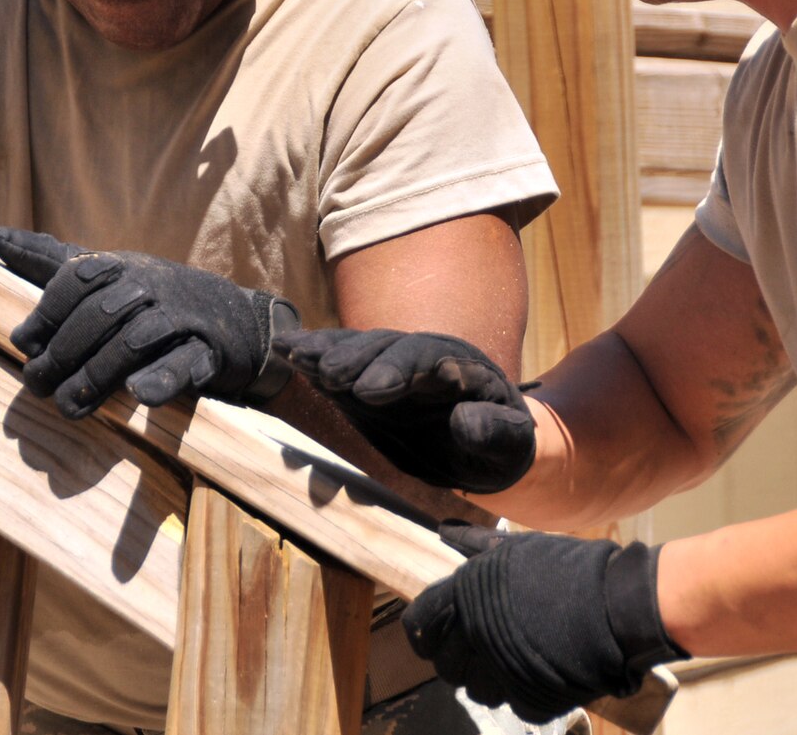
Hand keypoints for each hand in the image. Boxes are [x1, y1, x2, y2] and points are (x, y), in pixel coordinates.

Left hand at [0, 227, 300, 419]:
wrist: (238, 321)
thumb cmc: (155, 299)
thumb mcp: (107, 274)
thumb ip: (50, 260)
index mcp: (122, 267)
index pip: (76, 280)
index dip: (45, 312)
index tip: (23, 344)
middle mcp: (150, 286)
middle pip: (99, 314)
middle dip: (63, 351)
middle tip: (36, 385)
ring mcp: (181, 318)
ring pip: (134, 342)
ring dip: (97, 375)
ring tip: (70, 406)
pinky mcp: (208, 353)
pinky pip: (184, 364)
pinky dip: (160, 378)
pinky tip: (138, 394)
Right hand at [277, 328, 534, 492]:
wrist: (485, 446)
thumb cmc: (503, 448)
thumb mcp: (512, 445)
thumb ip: (496, 432)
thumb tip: (467, 420)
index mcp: (461, 367)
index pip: (427, 358)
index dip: (398, 370)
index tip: (370, 392)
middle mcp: (422, 356)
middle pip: (386, 347)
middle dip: (355, 359)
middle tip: (326, 375)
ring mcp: (391, 365)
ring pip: (358, 349)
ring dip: (326, 351)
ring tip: (294, 355)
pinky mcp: (365, 381)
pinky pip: (338, 362)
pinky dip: (312, 354)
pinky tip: (284, 349)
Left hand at [404, 525, 686, 722]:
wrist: (619, 604)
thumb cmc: (567, 568)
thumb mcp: (518, 548)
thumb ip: (476, 545)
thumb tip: (444, 531)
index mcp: (465, 595)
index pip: (420, 624)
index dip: (426, 631)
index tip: (439, 634)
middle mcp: (475, 636)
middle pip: (445, 666)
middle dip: (460, 659)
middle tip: (484, 648)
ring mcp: (501, 672)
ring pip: (477, 690)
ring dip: (491, 679)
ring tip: (515, 660)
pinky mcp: (529, 700)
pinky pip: (513, 704)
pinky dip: (524, 693)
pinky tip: (540, 672)